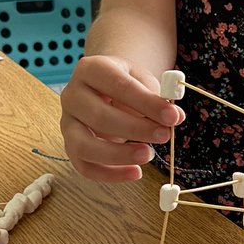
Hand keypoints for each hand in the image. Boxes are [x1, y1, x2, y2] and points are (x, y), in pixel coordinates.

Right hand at [60, 55, 182, 183]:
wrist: (106, 90)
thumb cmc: (127, 86)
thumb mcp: (143, 81)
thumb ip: (158, 98)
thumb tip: (175, 117)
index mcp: (91, 69)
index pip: (118, 85)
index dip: (147, 102)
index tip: (173, 116)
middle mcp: (73, 95)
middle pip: (99, 116)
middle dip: (135, 129)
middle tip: (164, 136)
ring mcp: (67, 123)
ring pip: (85, 145)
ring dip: (119, 154)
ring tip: (148, 155)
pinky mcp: (70, 146)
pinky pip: (84, 166)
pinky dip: (110, 174)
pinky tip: (135, 173)